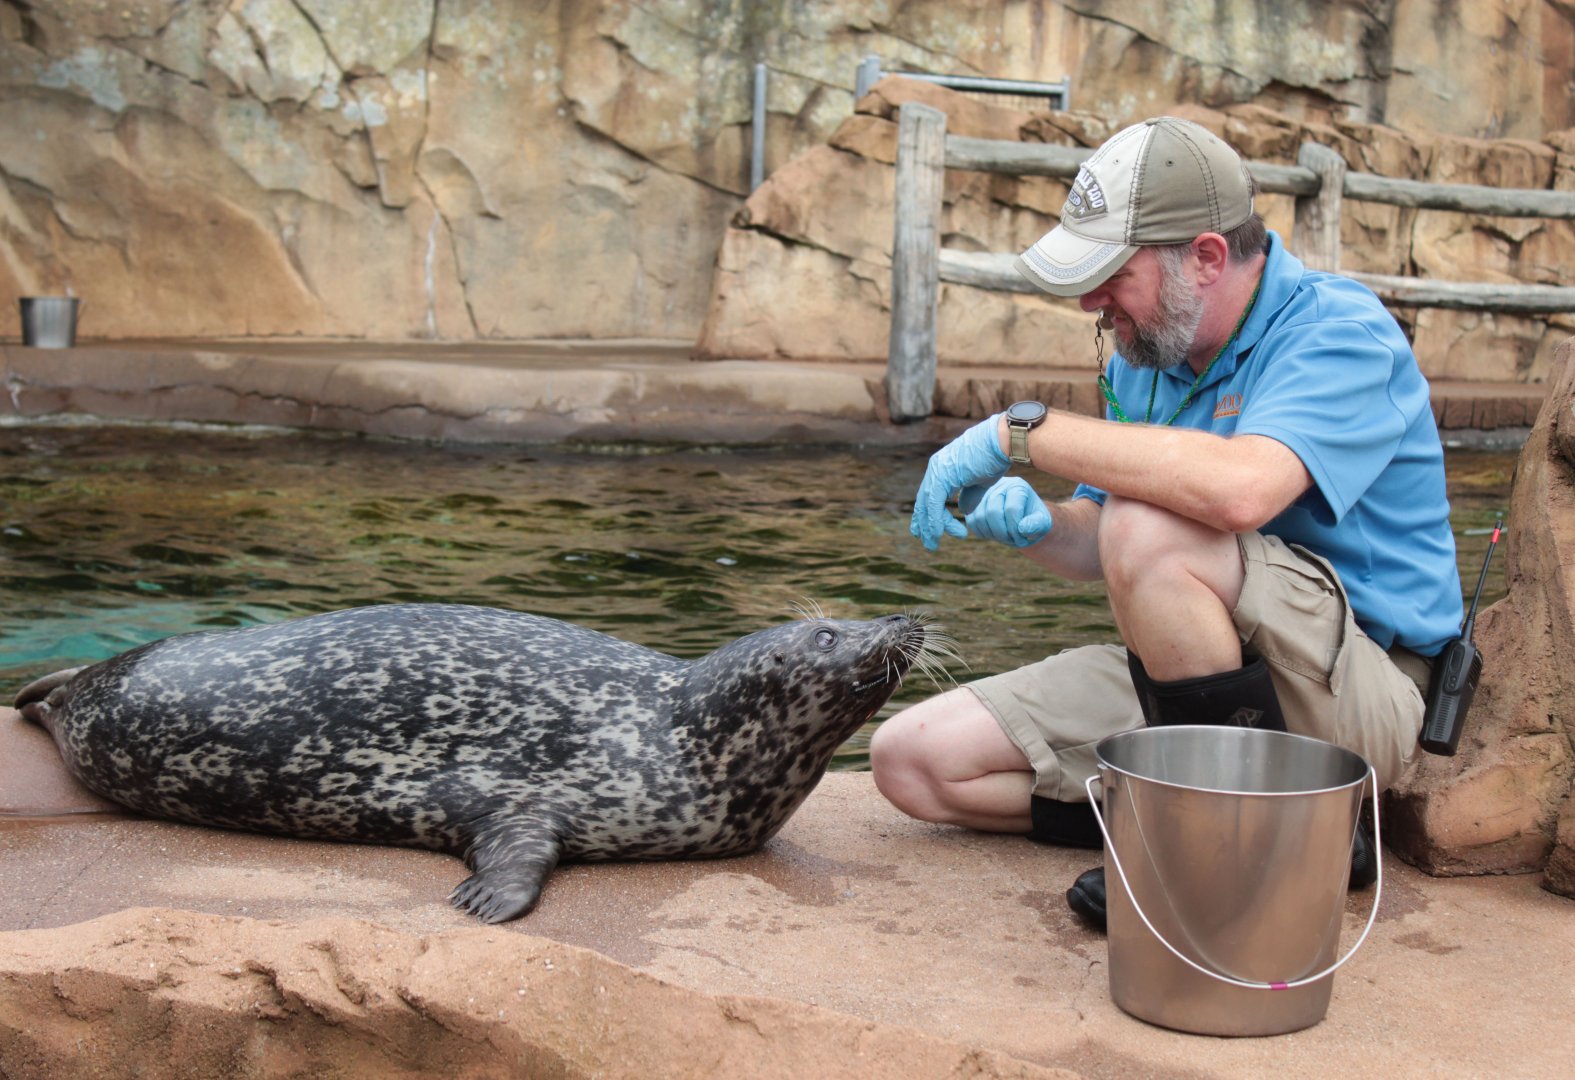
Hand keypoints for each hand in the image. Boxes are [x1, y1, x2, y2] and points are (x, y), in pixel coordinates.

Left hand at [909, 414, 1010, 550]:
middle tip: (926, 541)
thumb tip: (962, 509)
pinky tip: (938, 534)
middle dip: (923, 523)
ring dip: (929, 526)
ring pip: (926, 504)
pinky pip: (934, 503)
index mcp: (943, 466)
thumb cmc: (996, 458)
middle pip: (924, 500)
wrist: (1003, 441)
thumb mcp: (979, 481)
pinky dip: (935, 520)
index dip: (928, 513)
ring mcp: (938, 470)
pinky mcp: (944, 475)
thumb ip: (968, 495)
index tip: (930, 530)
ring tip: (933, 544)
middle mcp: (936, 467)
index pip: (929, 494)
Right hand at [958, 478, 1053, 547]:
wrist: (1023, 518)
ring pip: (979, 517)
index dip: (1015, 530)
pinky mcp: (973, 505)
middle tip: (1012, 541)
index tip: (1022, 539)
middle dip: (1003, 534)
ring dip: (993, 535)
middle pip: (993, 512)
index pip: (1011, 509)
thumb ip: (1037, 524)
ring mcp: (984, 495)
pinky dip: (983, 533)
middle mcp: (998, 486)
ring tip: (1005, 538)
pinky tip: (995, 535)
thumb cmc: (1034, 519)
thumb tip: (1022, 528)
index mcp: (1017, 486)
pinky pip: (972, 522)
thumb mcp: (1043, 522)